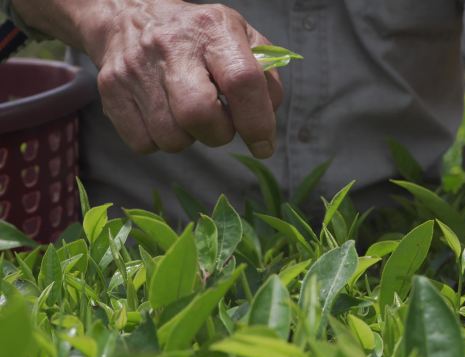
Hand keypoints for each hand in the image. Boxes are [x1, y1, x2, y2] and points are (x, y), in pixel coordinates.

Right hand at [83, 0, 282, 155]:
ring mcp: (137, 67)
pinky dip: (159, 141)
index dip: (257, 121)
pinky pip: (143, 144)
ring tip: (188, 115)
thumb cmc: (198, 37)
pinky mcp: (110, 89)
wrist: (128, 16)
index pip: (241, 80)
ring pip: (171, 138)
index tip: (264, 144)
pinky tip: (164, 116)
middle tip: (221, 127)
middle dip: (218, 134)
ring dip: (189, 139)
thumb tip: (266, 121)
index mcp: (213, 29)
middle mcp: (172, 45)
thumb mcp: (240, 39)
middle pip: (199, 114)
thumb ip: (266, 77)